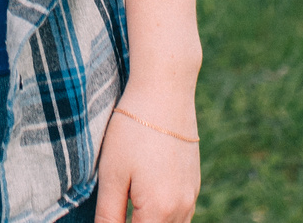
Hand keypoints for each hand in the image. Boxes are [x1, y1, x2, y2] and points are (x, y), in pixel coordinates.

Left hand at [91, 93, 199, 222]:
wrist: (165, 92)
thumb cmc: (132, 130)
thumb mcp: (111, 174)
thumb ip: (108, 216)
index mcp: (158, 210)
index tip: (108, 217)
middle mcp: (181, 209)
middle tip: (117, 209)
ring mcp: (191, 196)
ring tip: (130, 208)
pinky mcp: (194, 184)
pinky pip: (182, 215)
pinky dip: (165, 218)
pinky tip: (146, 203)